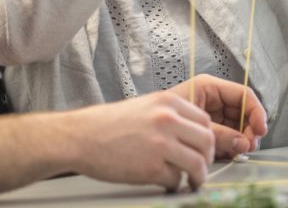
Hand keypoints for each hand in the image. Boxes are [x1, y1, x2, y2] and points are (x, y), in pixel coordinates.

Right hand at [65, 90, 217, 190]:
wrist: (80, 137)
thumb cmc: (106, 124)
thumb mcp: (142, 107)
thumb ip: (167, 115)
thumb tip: (189, 133)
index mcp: (166, 102)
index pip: (204, 120)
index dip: (206, 138)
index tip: (203, 148)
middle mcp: (167, 120)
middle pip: (207, 142)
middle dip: (207, 158)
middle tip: (201, 167)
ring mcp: (161, 144)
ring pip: (198, 163)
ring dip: (198, 176)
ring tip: (191, 181)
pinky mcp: (152, 167)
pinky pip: (176, 180)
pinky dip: (174, 184)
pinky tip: (166, 182)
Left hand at [167, 75, 266, 156]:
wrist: (139, 128)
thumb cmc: (159, 115)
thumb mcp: (193, 122)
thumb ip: (220, 133)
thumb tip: (243, 143)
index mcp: (208, 87)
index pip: (243, 95)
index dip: (256, 112)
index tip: (261, 130)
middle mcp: (212, 98)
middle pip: (243, 112)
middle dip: (250, 130)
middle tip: (248, 146)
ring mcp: (211, 113)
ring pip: (238, 126)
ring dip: (242, 140)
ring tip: (237, 151)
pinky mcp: (208, 128)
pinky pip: (228, 135)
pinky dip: (231, 145)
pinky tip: (229, 153)